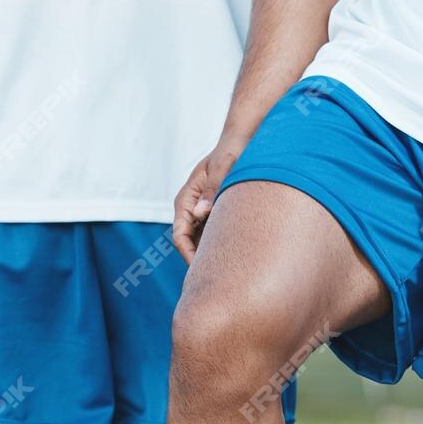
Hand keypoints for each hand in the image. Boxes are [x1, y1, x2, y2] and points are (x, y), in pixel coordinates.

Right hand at [171, 137, 245, 263]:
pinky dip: (224, 246)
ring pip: (204, 242)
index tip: (204, 272)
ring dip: (215, 256)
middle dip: (203, 262)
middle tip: (221, 282)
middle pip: (190, 244)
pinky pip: (216, 236)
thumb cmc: (232, 151)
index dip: (190, 256)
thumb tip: (201, 213)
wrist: (242, 141)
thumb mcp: (224, 167)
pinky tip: (241, 258)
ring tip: (233, 274)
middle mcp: (192, 208)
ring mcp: (204, 213)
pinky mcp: (217, 214)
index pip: (180, 236)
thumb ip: (213, 190)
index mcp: (186, 199)